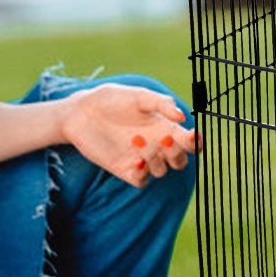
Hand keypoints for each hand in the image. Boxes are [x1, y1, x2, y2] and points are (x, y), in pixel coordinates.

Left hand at [60, 83, 196, 187]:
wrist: (80, 112)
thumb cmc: (111, 100)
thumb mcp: (137, 96)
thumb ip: (160, 103)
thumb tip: (181, 117)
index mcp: (164, 127)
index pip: (188, 142)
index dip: (196, 142)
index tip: (192, 135)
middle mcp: (156, 146)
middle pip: (180, 161)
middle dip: (177, 153)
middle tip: (164, 139)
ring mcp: (141, 159)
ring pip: (161, 170)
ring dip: (155, 158)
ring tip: (136, 139)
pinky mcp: (125, 169)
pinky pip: (141, 180)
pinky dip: (142, 173)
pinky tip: (135, 160)